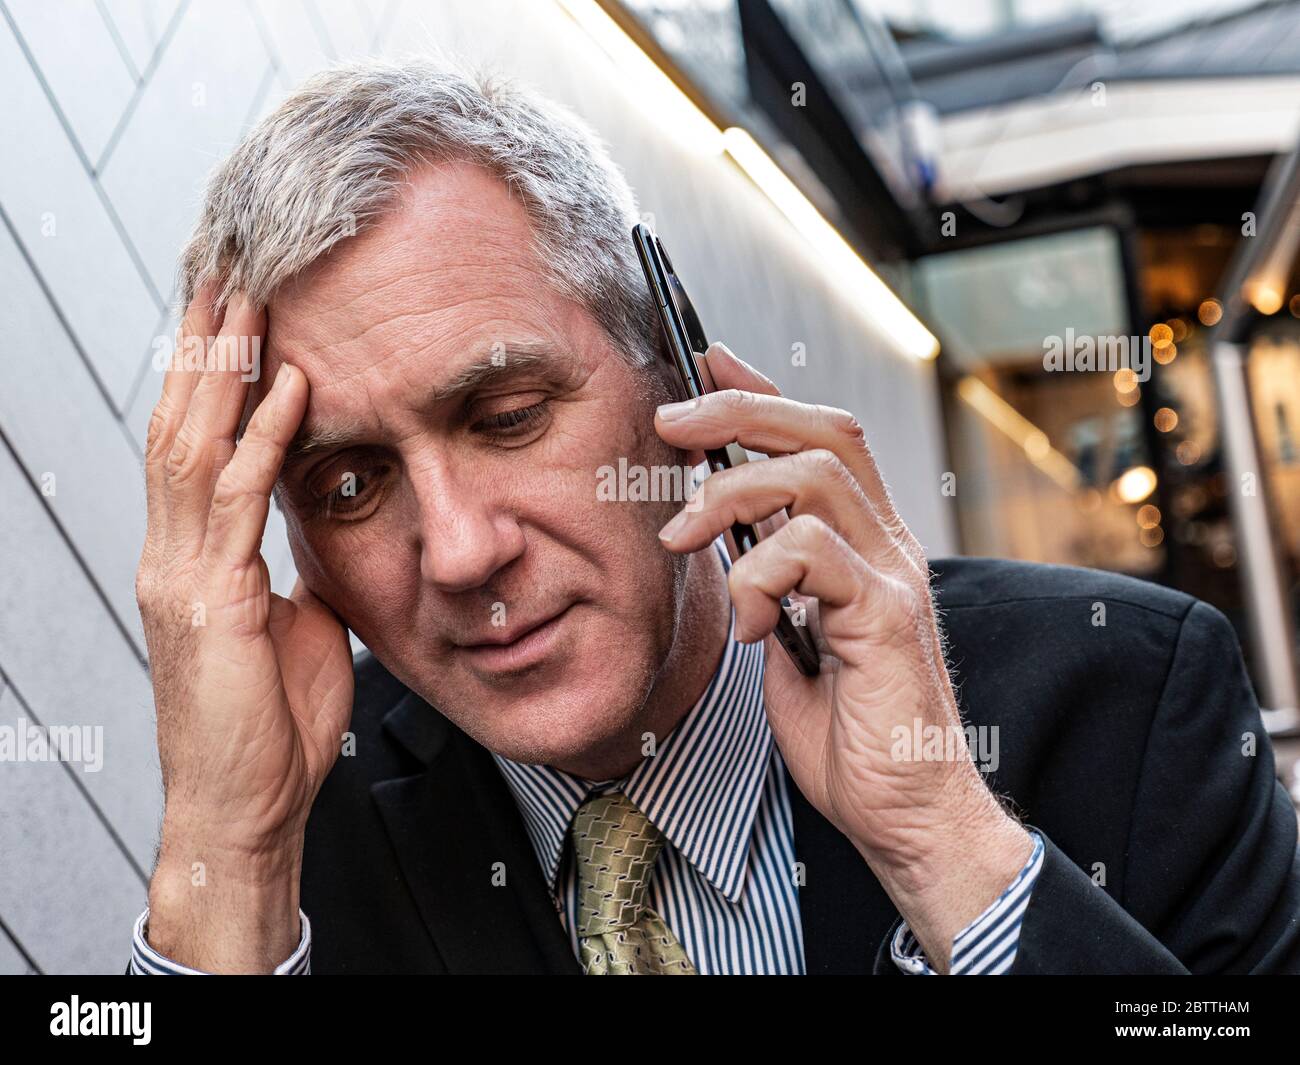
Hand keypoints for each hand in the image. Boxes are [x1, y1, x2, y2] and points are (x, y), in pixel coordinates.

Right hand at [136, 284, 353, 970]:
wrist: (245, 807)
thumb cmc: (270, 728)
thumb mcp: (292, 630)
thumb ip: (293, 575)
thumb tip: (324, 539)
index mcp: (191, 559)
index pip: (192, 445)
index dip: (209, 378)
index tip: (233, 316)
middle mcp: (173, 554)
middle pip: (178, 424)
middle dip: (203, 348)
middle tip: (227, 272)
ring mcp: (181, 573)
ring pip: (192, 444)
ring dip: (225, 369)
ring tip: (249, 300)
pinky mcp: (208, 599)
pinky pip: (236, 499)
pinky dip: (262, 436)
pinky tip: (288, 386)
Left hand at [654, 343, 1030, 970]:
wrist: (905, 812)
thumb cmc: (851, 735)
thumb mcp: (789, 642)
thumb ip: (770, 587)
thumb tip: (727, 545)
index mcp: (865, 546)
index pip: (820, 439)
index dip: (762, 393)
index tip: (704, 367)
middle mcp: (887, 547)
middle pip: (824, 431)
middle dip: (738, 411)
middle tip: (670, 422)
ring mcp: (893, 576)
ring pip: (816, 477)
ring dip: (730, 493)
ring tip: (680, 534)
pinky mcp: (887, 616)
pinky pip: (814, 552)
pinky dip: (758, 576)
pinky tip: (746, 626)